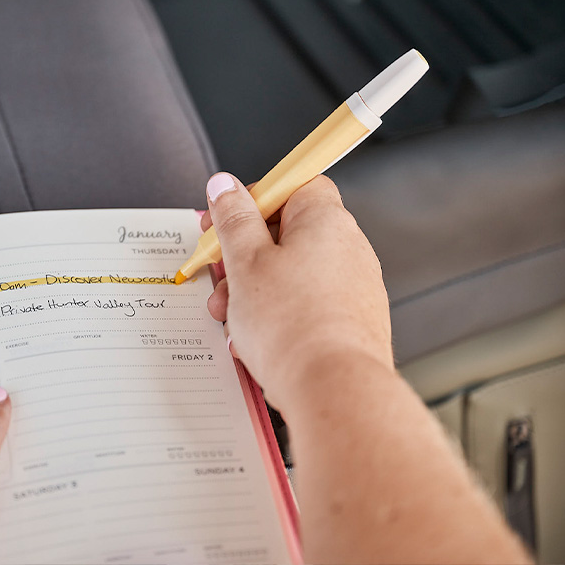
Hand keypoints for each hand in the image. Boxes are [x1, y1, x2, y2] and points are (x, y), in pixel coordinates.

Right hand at [202, 173, 391, 409]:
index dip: (255, 199)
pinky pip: (306, 306)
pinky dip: (277, 317)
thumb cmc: (293, 326)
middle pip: (286, 233)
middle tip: (219, 276)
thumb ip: (233, 218)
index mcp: (326, 220)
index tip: (226, 219)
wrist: (333, 389)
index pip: (293, 184)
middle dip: (244, 256)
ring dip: (254, 292)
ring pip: (291, 275)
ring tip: (232, 318)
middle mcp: (348, 248)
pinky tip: (255, 340)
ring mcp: (354, 287)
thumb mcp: (245, 262)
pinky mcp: (351, 321)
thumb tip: (225, 185)